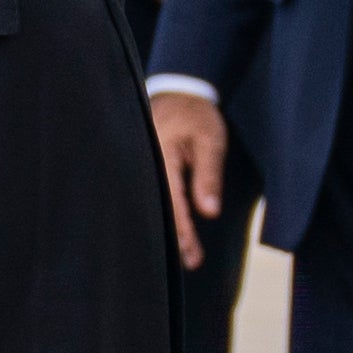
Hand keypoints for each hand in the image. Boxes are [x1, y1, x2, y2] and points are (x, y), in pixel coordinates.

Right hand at [151, 87, 229, 270]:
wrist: (179, 90)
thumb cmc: (196, 114)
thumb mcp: (210, 140)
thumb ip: (208, 175)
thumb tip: (209, 213)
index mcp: (159, 155)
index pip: (170, 201)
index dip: (182, 230)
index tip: (191, 254)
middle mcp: (145, 162)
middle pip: (156, 207)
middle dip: (174, 236)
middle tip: (190, 262)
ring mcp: (142, 163)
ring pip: (151, 202)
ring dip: (168, 227)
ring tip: (184, 254)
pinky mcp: (144, 165)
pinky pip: (150, 192)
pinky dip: (161, 211)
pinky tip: (169, 227)